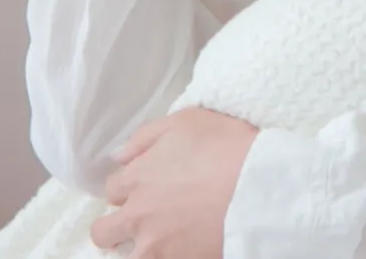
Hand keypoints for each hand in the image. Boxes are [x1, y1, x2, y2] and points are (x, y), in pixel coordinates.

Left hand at [90, 108, 259, 258]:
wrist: (261, 190)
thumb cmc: (228, 148)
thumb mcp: (186, 121)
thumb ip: (145, 137)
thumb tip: (120, 156)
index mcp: (137, 178)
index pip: (112, 189)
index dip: (128, 187)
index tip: (145, 186)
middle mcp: (138, 216)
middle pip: (103, 232)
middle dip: (114, 227)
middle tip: (141, 222)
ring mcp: (157, 247)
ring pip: (127, 258)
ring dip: (135, 250)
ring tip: (158, 242)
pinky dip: (165, 258)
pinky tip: (179, 251)